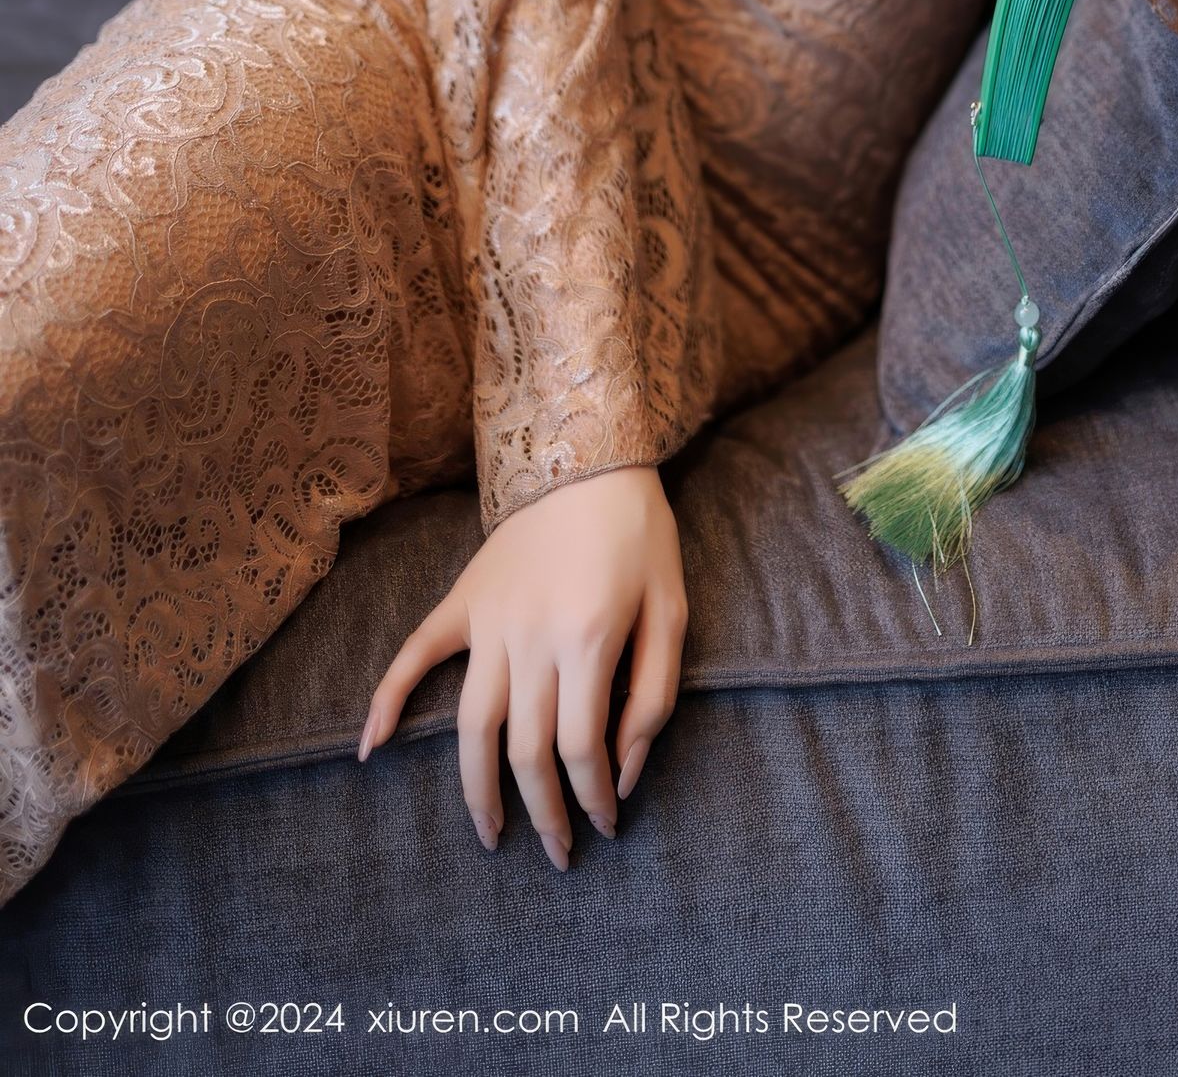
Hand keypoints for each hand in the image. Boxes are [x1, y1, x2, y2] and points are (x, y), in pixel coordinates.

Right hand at [357, 462, 685, 867]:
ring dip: (476, 790)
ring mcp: (488, 621)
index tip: (608, 824)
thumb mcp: (672, 610)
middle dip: (543, 815)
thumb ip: (652, 695)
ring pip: (470, 727)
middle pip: (526, 752)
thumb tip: (626, 770)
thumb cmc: (641, 535)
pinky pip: (414, 656)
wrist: (588, 456)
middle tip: (560, 855)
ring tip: (490, 835)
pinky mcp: (462, 602)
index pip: (582, 750)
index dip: (594, 797)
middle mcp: (529, 639)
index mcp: (587, 640)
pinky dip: (387, 702)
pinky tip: (371, 750)